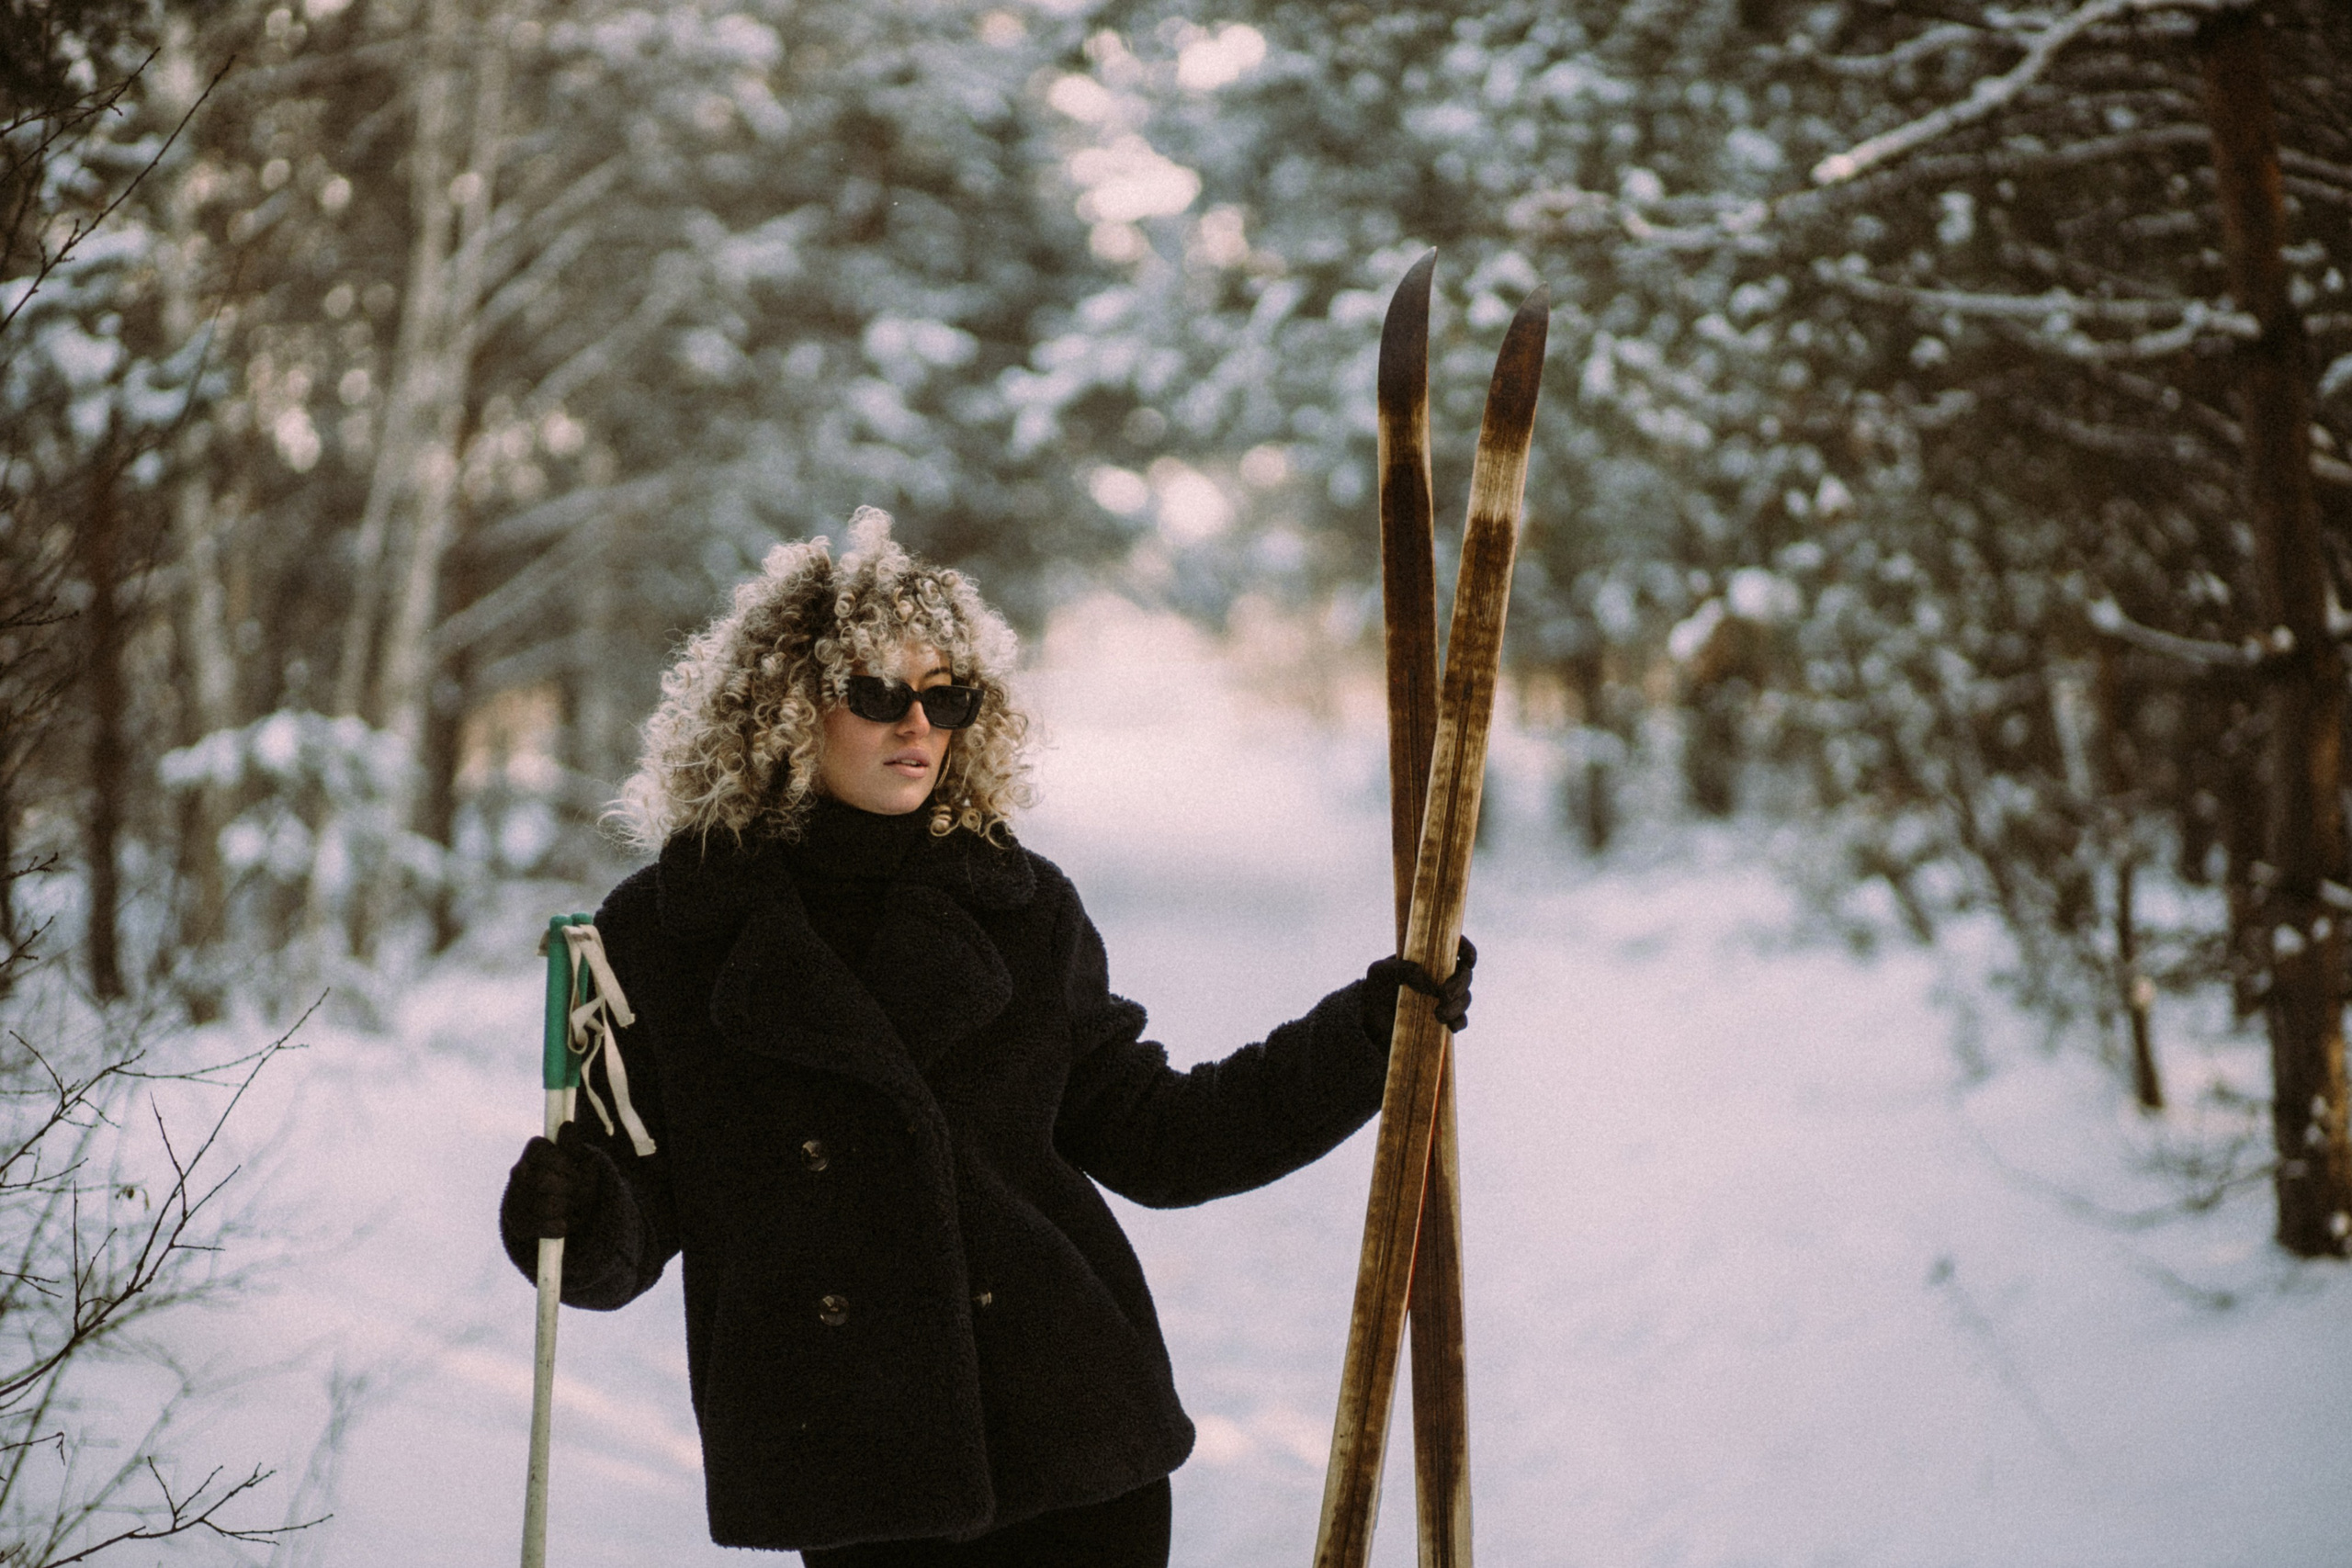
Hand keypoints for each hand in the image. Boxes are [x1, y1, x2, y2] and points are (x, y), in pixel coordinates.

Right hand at [501, 1118, 604, 1240]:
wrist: (564, 1212)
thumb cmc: (574, 1179)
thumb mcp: (580, 1161)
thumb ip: (575, 1147)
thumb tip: (567, 1126)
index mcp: (533, 1152)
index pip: (539, 1150)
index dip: (561, 1162)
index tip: (573, 1168)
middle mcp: (518, 1173)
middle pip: (543, 1180)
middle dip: (569, 1188)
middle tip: (577, 1190)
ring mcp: (515, 1198)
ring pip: (544, 1206)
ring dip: (567, 1207)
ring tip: (572, 1206)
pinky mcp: (518, 1224)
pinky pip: (544, 1227)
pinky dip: (561, 1226)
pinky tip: (564, 1222)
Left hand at [1361, 936, 1476, 1041]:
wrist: (1372, 1026)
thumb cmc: (1374, 993)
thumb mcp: (1378, 974)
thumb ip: (1399, 969)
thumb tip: (1427, 980)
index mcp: (1427, 960)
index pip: (1454, 948)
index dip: (1466, 950)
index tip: (1468, 959)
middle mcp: (1439, 978)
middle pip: (1465, 974)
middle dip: (1460, 983)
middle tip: (1444, 994)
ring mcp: (1444, 1000)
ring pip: (1465, 997)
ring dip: (1457, 1005)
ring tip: (1438, 1014)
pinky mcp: (1445, 1022)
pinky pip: (1461, 1020)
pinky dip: (1459, 1021)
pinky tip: (1450, 1026)